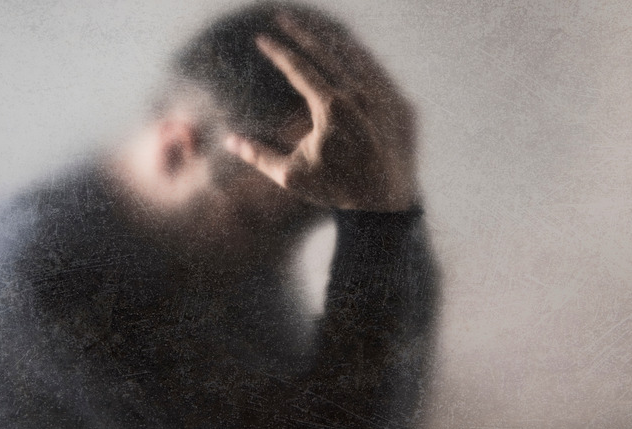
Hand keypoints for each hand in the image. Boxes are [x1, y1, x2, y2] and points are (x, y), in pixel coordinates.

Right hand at [225, 13, 417, 211]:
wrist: (385, 207)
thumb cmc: (335, 190)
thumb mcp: (290, 175)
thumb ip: (258, 154)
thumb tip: (228, 140)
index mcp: (331, 106)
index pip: (298, 67)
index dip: (277, 51)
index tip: (261, 38)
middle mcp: (360, 94)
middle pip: (326, 51)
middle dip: (301, 33)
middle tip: (283, 17)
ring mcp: (385, 97)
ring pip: (356, 56)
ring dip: (332, 41)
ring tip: (315, 31)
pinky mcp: (403, 106)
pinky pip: (380, 73)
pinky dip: (362, 59)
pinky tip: (353, 55)